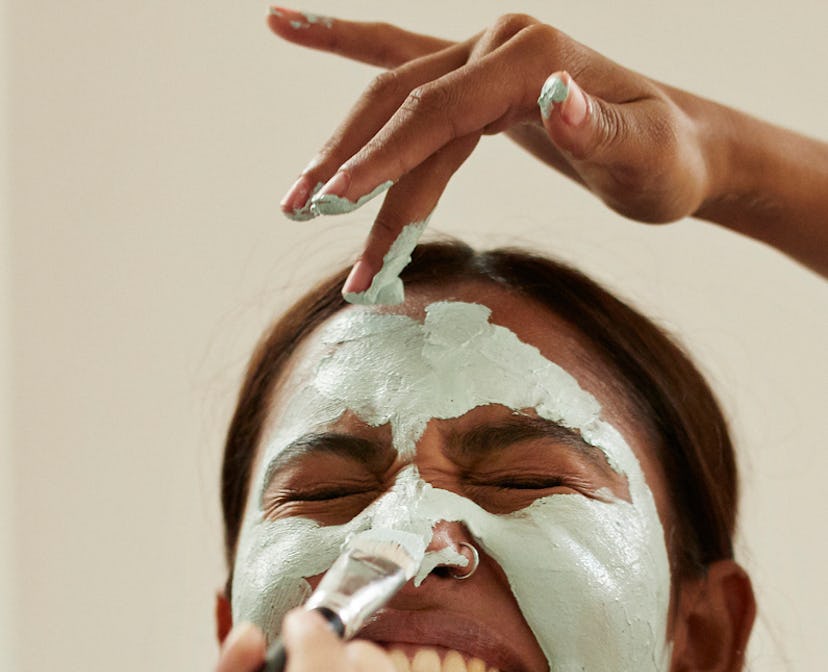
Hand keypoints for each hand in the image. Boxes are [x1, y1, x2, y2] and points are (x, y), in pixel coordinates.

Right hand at [270, 11, 713, 290]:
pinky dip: (343, 44)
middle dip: (349, 162)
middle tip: (300, 213)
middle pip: (402, 103)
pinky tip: (288, 24)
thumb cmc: (667, 162)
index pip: (439, 110)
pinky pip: (399, 59)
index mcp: (531, 56)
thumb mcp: (645, 157)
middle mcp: (500, 45)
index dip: (387, 157)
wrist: (682, 147)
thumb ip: (598, 128)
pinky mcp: (475, 80)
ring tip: (297, 203)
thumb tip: (554, 96)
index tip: (340, 202)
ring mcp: (483, 57)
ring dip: (343, 150)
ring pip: (393, 100)